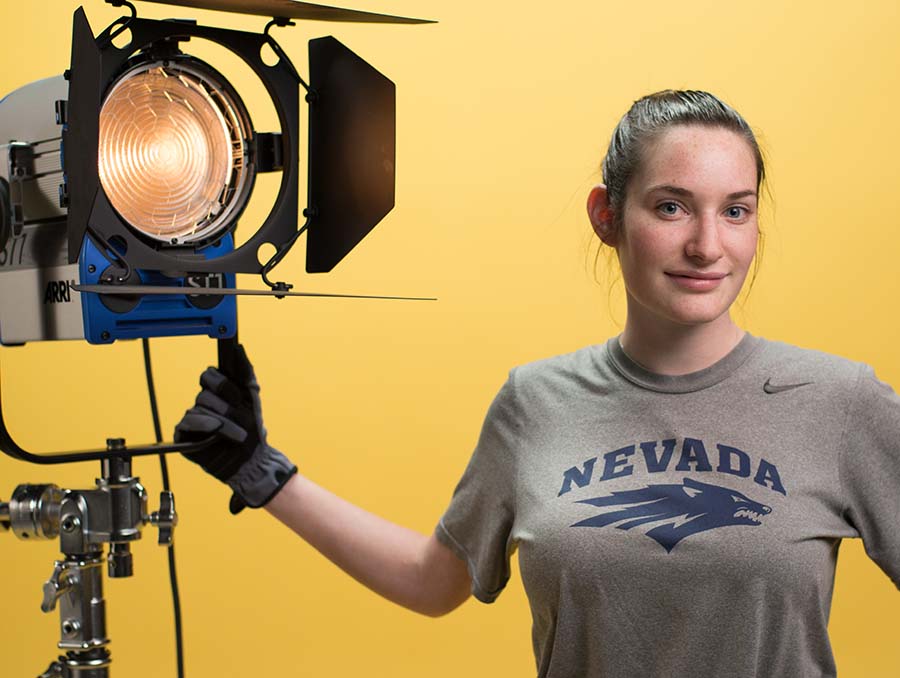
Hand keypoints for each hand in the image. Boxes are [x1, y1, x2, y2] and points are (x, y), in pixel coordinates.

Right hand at [174, 344, 296, 513]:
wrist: (252, 459)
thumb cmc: (252, 430)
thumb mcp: (253, 398)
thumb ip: (246, 373)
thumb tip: (239, 349)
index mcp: (218, 393)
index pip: (209, 375)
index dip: (223, 383)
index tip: (238, 396)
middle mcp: (204, 403)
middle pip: (205, 392)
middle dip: (226, 405)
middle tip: (240, 414)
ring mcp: (194, 419)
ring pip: (199, 407)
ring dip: (224, 420)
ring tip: (238, 434)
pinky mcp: (185, 435)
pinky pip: (188, 422)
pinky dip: (205, 425)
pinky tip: (217, 431)